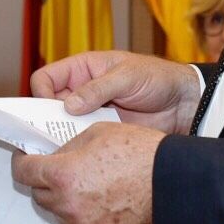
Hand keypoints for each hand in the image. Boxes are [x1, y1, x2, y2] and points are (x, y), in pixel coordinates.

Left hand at [11, 122, 166, 223]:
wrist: (174, 182)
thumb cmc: (139, 152)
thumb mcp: (96, 133)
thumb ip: (67, 147)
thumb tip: (54, 156)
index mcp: (62, 176)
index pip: (24, 172)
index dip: (22, 162)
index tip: (26, 157)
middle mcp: (68, 205)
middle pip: (40, 195)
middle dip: (45, 180)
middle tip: (59, 168)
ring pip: (61, 212)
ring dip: (66, 199)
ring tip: (87, 183)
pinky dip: (87, 214)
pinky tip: (104, 199)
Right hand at [30, 50, 201, 133]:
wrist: (183, 104)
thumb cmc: (157, 79)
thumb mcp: (127, 76)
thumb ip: (98, 88)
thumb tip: (70, 105)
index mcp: (82, 69)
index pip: (46, 78)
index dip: (41, 93)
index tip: (49, 109)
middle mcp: (81, 91)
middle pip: (47, 105)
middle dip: (45, 119)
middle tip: (48, 135)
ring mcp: (90, 113)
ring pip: (61, 126)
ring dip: (61, 136)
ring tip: (64, 148)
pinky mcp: (101, 132)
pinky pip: (80, 140)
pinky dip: (77, 147)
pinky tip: (81, 154)